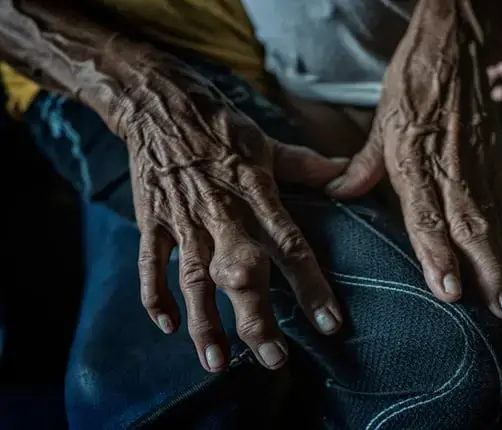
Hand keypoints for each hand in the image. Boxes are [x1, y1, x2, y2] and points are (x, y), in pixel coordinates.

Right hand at [121, 75, 346, 371]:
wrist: (159, 103)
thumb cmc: (219, 123)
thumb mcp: (264, 140)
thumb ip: (303, 164)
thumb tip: (342, 171)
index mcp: (255, 194)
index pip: (290, 246)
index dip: (310, 287)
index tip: (328, 323)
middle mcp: (221, 213)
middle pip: (240, 273)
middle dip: (255, 318)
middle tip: (274, 359)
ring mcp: (183, 219)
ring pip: (193, 279)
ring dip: (204, 322)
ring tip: (217, 362)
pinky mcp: (152, 220)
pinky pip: (150, 263)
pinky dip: (154, 295)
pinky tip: (167, 326)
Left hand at [325, 0, 501, 318]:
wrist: (454, 45)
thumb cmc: (412, 83)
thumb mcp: (381, 121)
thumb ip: (363, 165)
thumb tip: (337, 194)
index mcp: (414, 157)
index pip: (427, 213)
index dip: (438, 252)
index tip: (448, 289)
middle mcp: (448, 164)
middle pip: (470, 223)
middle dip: (486, 269)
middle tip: (497, 308)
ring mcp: (476, 161)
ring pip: (492, 216)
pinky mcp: (494, 155)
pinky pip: (501, 200)